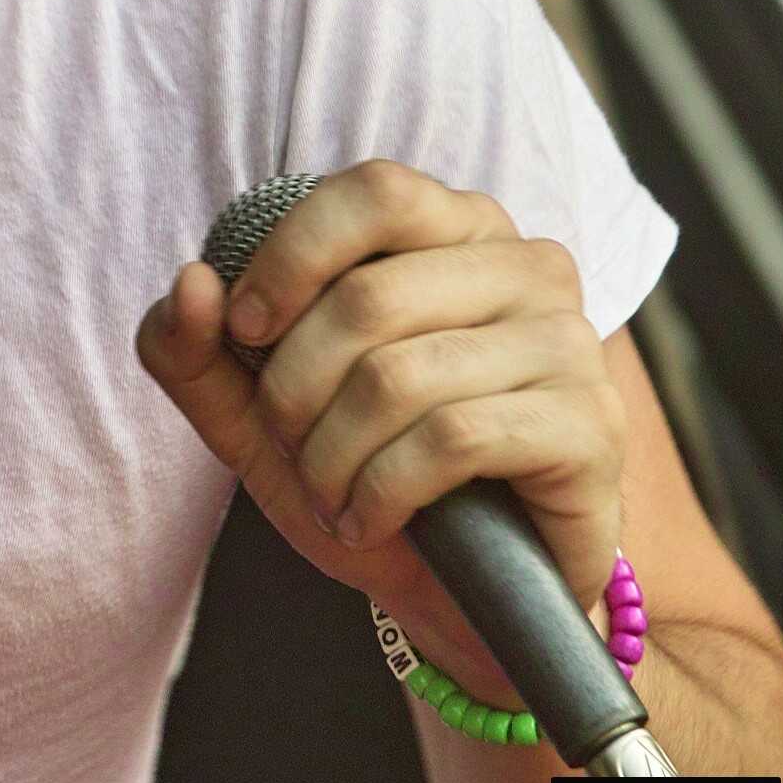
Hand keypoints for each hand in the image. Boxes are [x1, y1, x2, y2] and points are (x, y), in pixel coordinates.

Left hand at [134, 160, 626, 707]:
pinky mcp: (590, 427)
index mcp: (452, 228)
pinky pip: (452, 439)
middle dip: (294, 387)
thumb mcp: (249, 409)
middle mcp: (525, 267)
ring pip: (399, 376)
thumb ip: (193, 345)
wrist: (458, 590)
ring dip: (330, 453)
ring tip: (328, 491)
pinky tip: (368, 519)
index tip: (245, 330)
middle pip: (368, 297)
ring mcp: (569, 344)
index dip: (290, 258)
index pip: (372, 192)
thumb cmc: (358, 469)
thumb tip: (192, 280)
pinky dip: (381, 491)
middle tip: (291, 442)